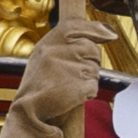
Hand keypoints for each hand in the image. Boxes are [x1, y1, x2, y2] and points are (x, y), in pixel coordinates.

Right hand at [15, 10, 116, 128]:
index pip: (74, 24)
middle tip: (71, 73)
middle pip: (92, 49)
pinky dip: (88, 93)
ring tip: (68, 85)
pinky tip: (72, 95)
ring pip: (95, 69)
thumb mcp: (45, 56)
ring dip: (88, 79)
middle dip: (90, 61)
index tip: (108, 35)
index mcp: (46, 44)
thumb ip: (70, 42)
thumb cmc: (41, 84)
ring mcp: (67, 69)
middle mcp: (55, 53)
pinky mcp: (77, 87)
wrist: (27, 113)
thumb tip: (109, 33)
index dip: (94, 29)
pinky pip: (94, 86)